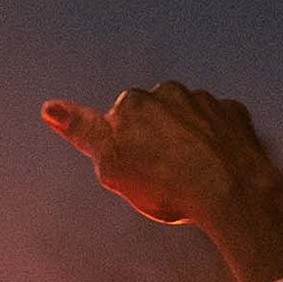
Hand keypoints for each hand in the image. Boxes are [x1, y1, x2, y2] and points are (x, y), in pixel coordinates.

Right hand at [41, 81, 282, 281]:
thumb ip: (82, 132)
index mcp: (133, 102)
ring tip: (191, 179)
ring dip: (187, 142)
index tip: (136, 175)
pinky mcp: (234, 115)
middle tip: (163, 180)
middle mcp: (168, 92)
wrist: (228, 189)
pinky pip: (221, 126)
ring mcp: (204, 101)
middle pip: (154, 119)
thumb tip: (48, 107)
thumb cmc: (165, 183)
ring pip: (188, 121)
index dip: (124, 153)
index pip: (118, 124)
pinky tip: (216, 170)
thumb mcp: (111, 165)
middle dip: (156, 143)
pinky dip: (217, 144)